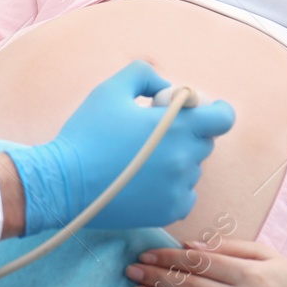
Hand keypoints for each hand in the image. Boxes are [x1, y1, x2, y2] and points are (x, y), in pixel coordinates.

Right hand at [9, 60, 234, 233]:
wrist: (64, 182)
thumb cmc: (87, 133)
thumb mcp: (110, 90)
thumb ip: (144, 75)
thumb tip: (166, 87)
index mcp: (177, 127)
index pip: (223, 118)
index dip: (214, 112)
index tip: (198, 112)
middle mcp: (185, 158)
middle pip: (204, 142)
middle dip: (185, 134)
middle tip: (152, 135)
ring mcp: (179, 188)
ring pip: (192, 169)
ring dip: (175, 162)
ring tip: (141, 162)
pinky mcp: (169, 211)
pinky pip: (185, 195)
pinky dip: (171, 188)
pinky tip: (144, 182)